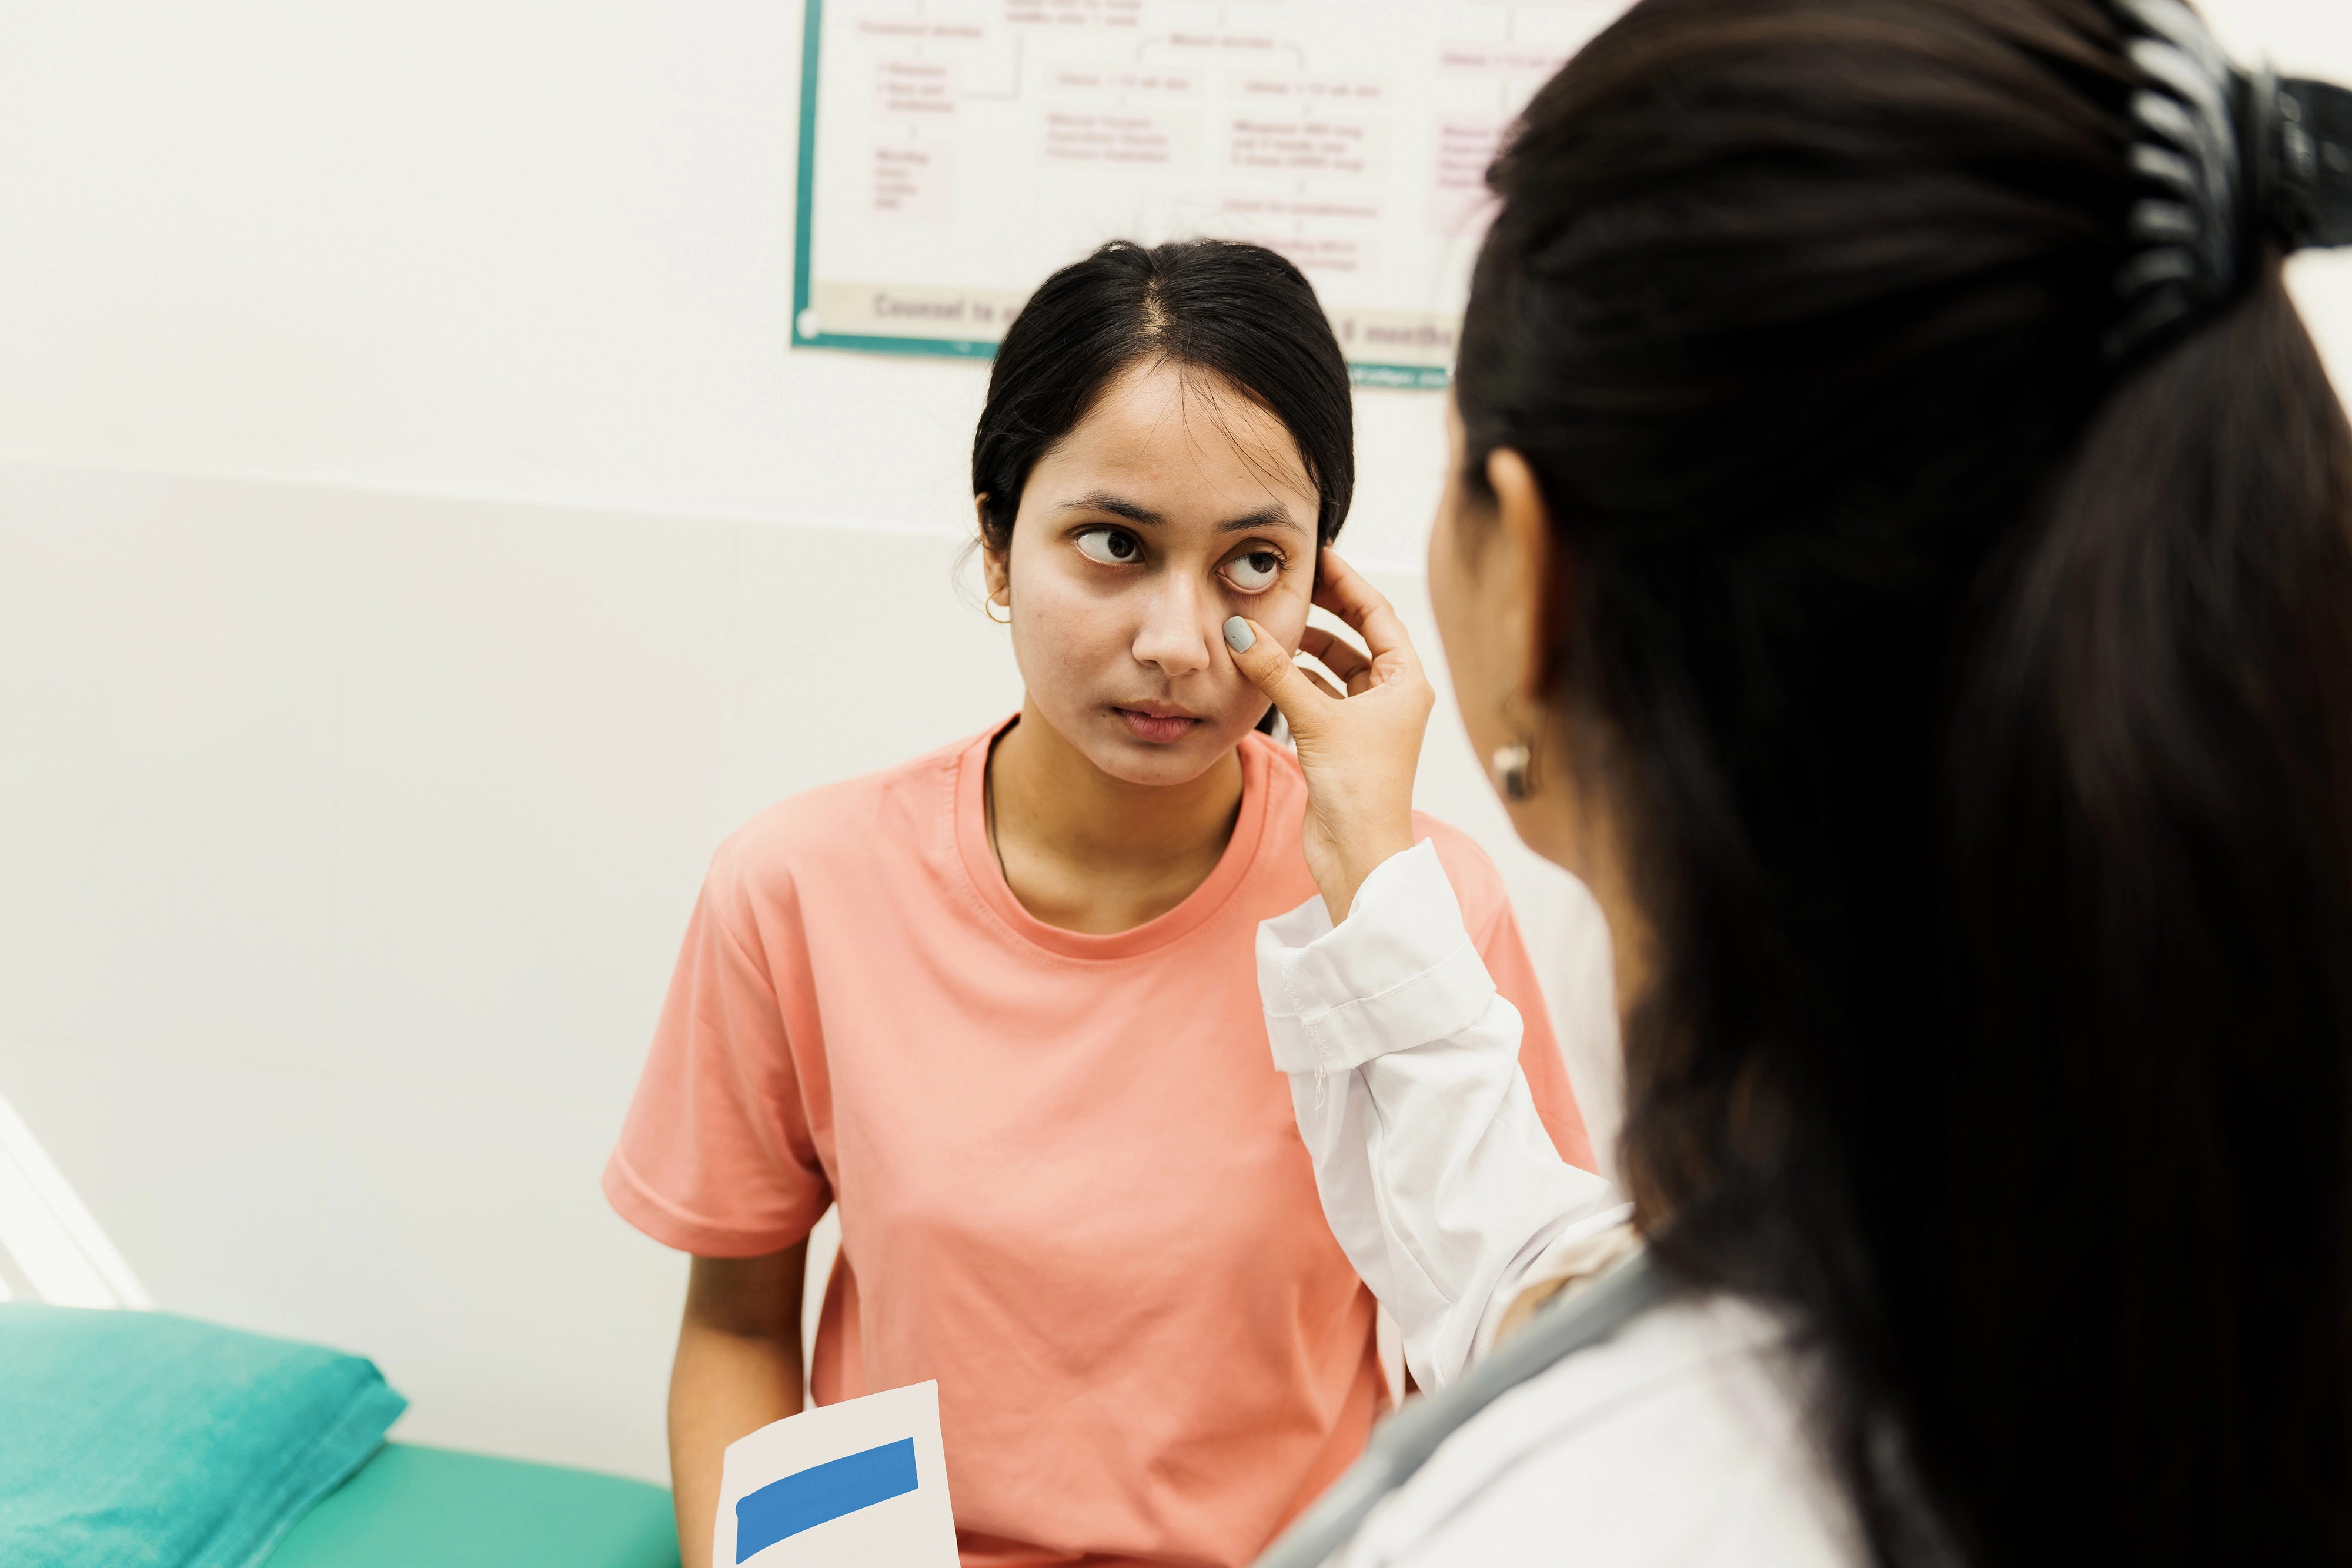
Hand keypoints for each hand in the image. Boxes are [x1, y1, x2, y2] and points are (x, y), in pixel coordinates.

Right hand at [1226, 549, 1434, 921]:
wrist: (1358, 856)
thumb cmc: (1361, 792)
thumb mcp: (1317, 720)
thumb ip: (1277, 671)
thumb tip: (1242, 630)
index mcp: (1406, 682)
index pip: (1377, 614)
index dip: (1346, 582)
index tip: (1317, 555)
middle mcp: (1392, 697)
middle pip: (1356, 635)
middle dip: (1323, 610)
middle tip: (1288, 583)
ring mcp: (1367, 720)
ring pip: (1333, 667)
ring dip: (1302, 649)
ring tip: (1268, 626)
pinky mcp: (1341, 742)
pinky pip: (1317, 695)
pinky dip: (1293, 681)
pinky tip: (1266, 670)